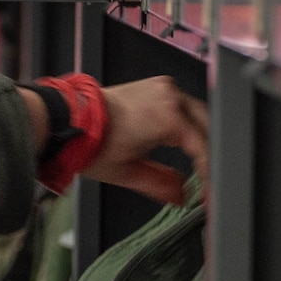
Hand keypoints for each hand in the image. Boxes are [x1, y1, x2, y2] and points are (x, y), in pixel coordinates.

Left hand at [82, 77, 209, 204]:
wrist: (69, 118)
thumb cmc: (91, 141)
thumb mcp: (127, 172)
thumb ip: (160, 185)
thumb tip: (181, 195)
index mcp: (168, 117)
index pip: (202, 149)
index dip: (209, 175)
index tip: (208, 192)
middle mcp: (170, 97)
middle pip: (208, 128)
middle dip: (211, 154)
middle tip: (208, 179)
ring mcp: (163, 88)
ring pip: (198, 114)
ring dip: (202, 137)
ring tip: (200, 164)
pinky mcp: (156, 85)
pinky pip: (184, 104)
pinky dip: (189, 122)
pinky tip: (186, 141)